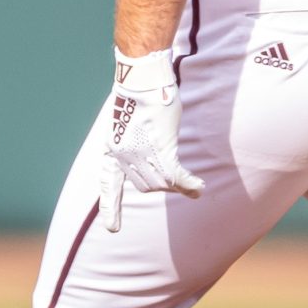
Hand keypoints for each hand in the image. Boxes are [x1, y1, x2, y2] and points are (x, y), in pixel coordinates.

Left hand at [101, 49, 204, 230]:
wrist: (142, 79)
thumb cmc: (139, 94)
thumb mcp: (130, 122)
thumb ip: (136, 142)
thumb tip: (153, 153)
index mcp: (111, 150)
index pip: (108, 184)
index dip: (111, 207)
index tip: (112, 228)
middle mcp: (123, 156)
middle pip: (145, 185)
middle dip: (162, 185)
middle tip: (179, 182)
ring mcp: (141, 155)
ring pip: (162, 182)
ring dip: (178, 185)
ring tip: (193, 186)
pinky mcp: (160, 150)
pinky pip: (176, 177)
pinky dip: (188, 184)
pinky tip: (198, 188)